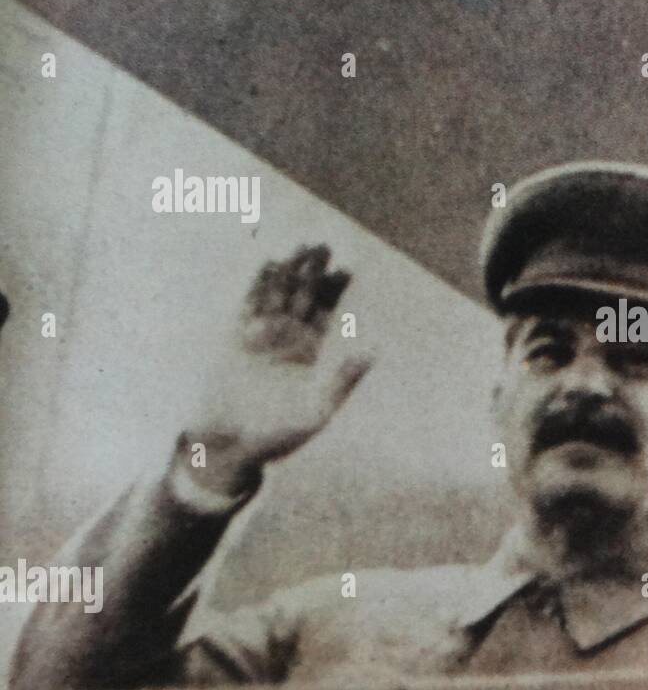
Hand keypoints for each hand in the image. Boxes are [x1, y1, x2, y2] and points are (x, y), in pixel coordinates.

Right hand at [180, 244, 371, 495]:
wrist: (230, 445)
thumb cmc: (279, 434)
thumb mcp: (319, 407)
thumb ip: (345, 377)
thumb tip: (375, 349)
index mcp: (314, 347)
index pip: (329, 306)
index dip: (337, 284)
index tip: (348, 266)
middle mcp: (288, 334)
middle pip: (303, 290)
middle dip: (312, 267)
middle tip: (323, 243)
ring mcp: (261, 331)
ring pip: (277, 290)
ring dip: (286, 268)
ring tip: (298, 244)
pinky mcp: (234, 334)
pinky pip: (247, 301)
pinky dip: (255, 281)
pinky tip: (266, 261)